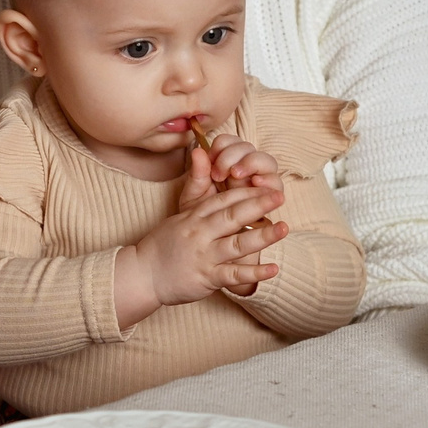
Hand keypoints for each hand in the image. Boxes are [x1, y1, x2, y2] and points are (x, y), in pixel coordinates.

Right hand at [114, 155, 283, 325]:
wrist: (143, 274)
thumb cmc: (163, 244)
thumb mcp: (179, 213)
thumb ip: (196, 185)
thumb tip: (199, 150)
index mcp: (194, 217)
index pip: (224, 199)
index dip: (247, 192)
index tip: (266, 185)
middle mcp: (200, 233)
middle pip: (232, 215)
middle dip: (258, 205)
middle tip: (279, 196)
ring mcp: (204, 255)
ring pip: (236, 243)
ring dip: (262, 236)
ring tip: (284, 228)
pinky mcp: (206, 277)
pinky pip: (233, 274)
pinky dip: (254, 272)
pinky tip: (273, 268)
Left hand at [183, 133, 286, 213]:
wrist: (213, 244)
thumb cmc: (203, 219)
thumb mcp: (195, 197)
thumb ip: (197, 175)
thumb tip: (197, 151)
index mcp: (226, 164)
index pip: (229, 141)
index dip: (221, 146)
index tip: (210, 159)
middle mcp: (246, 169)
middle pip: (248, 148)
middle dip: (234, 154)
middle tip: (220, 171)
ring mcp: (260, 182)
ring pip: (266, 161)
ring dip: (252, 163)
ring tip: (237, 174)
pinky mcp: (271, 198)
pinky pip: (276, 184)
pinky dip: (268, 181)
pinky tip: (257, 183)